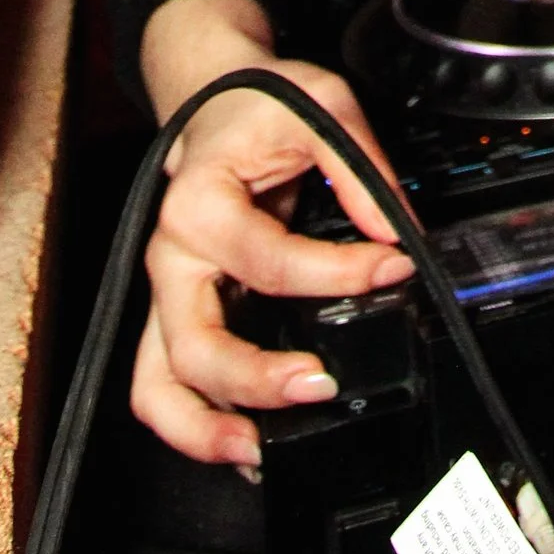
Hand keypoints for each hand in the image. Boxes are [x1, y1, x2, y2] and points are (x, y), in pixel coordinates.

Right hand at [131, 28, 413, 470]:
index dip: (338, 274)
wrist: (214, 100)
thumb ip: (360, 166)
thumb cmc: (259, 106)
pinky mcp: (173, 315)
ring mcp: (166, 295)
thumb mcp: (321, 105)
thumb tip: (394, 230)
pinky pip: (162, 387)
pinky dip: (193, 427)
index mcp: (199, 202)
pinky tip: (244, 448)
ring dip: (205, 428)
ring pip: (160, 384)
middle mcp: (171, 257)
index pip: (269, 259)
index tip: (391, 268)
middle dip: (254, 381)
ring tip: (261, 453)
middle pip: (195, 344)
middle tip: (319, 386)